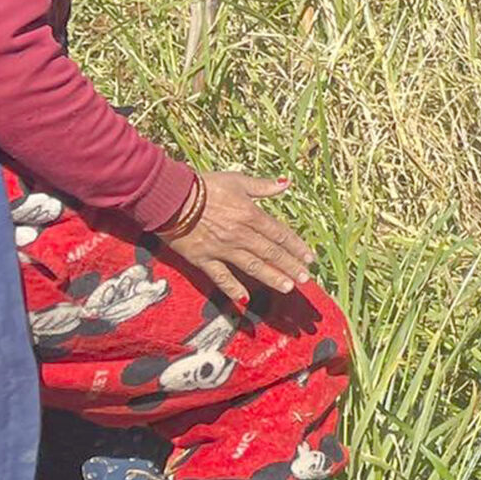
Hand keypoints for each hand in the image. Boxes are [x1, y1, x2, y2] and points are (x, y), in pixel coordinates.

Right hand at [161, 171, 313, 304]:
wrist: (171, 197)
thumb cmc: (205, 186)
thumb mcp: (237, 181)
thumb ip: (263, 186)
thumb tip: (286, 184)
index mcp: (250, 214)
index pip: (279, 234)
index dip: (296, 247)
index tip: (310, 258)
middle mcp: (240, 234)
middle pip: (270, 252)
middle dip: (290, 266)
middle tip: (305, 279)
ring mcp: (222, 248)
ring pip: (252, 266)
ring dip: (271, 277)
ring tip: (287, 287)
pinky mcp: (202, 259)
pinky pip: (220, 276)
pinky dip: (232, 288)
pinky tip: (245, 298)